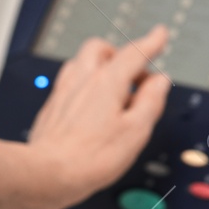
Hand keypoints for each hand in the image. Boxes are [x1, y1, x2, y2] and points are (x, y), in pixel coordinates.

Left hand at [0, 25, 171, 208]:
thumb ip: (150, 101)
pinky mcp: (53, 106)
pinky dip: (85, 83)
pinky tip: (89, 102)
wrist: (49, 173)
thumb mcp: (136, 131)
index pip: (134, 53)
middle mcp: (82, 80)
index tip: (159, 35)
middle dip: (120, 52)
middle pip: (101, 49)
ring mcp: (64, 91)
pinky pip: (70, 81)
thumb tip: (159, 82)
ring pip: (82, 63)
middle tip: (135, 71)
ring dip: (100, 65)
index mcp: (107, 82)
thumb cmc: (91, 157)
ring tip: (114, 86)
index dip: (151, 43)